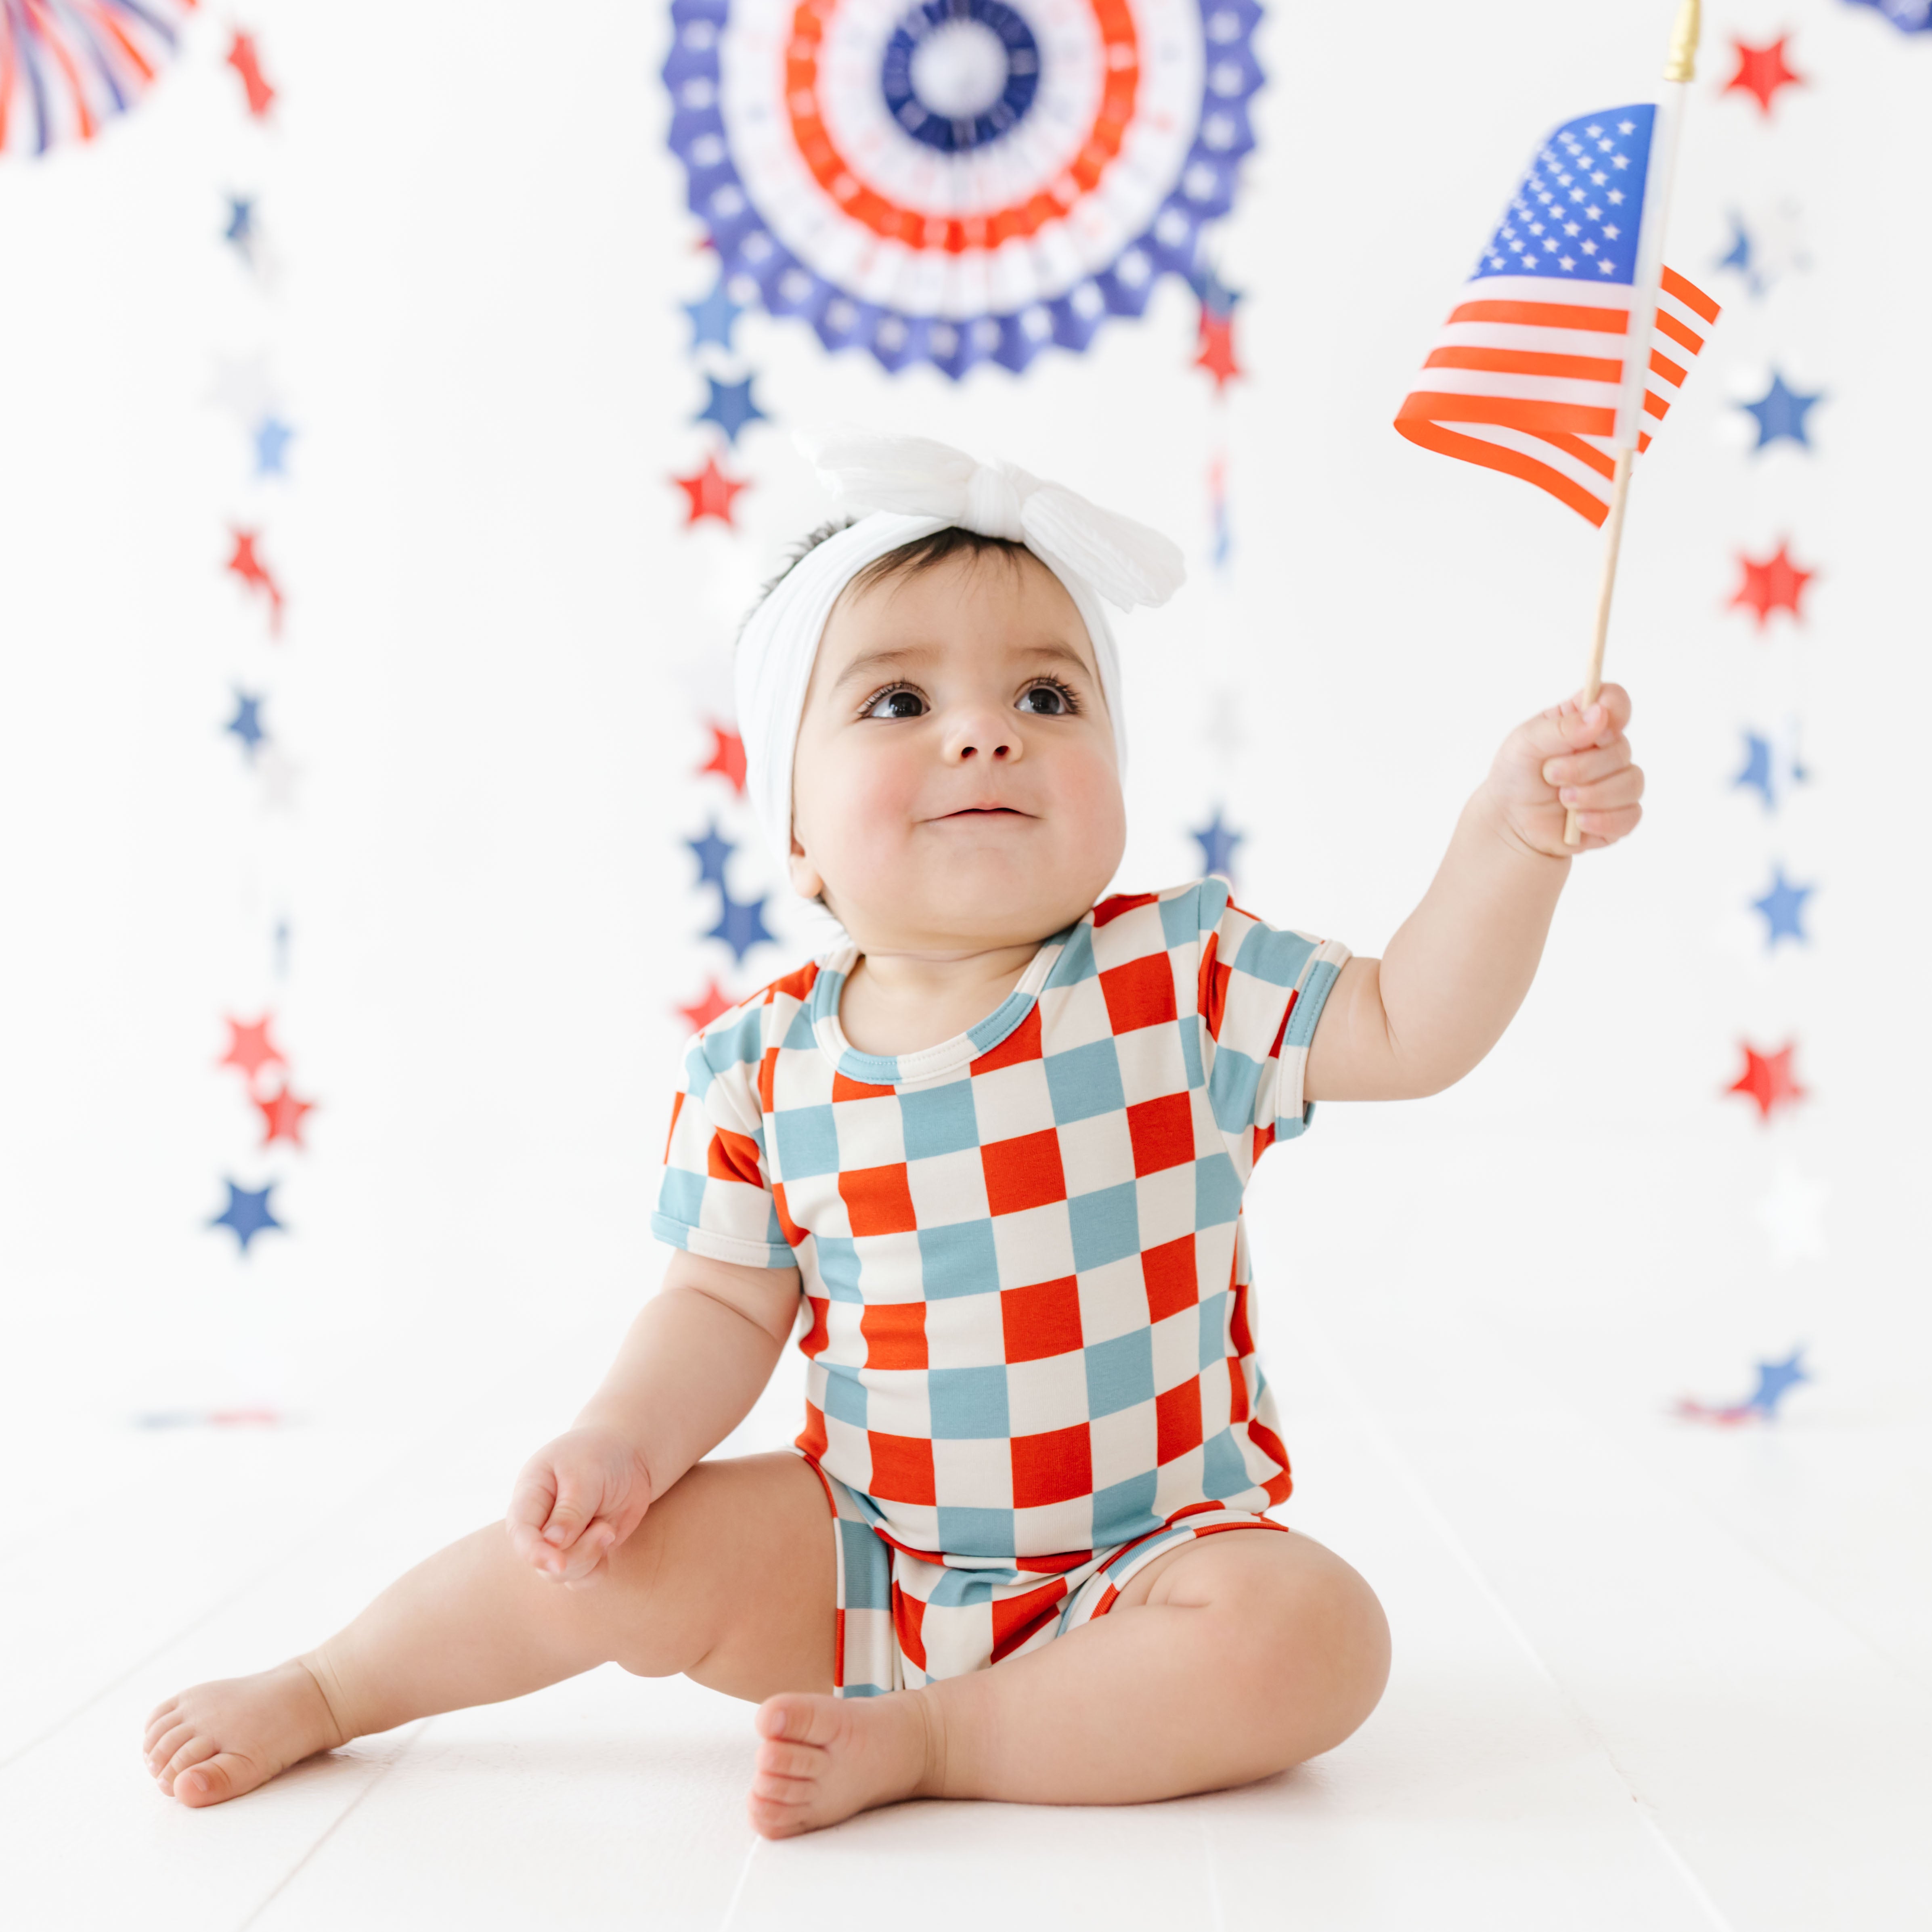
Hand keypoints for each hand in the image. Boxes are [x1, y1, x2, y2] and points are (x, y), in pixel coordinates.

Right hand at [505, 1427, 654, 1589]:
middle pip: (542, 1561)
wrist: (628, 1456)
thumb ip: (570, 1510)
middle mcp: (539, 1523)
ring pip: (563, 1573)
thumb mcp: (586, 1473)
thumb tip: (552, 1543)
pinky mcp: (581, 1552)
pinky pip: (583, 1578)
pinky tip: (609, 1538)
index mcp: (530, 1495)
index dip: (534, 1552)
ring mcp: (559, 1541)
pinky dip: (599, 1568)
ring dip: (591, 1557)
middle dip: (577, 1554)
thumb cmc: (601, 1456)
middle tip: (606, 1530)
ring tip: (609, 1528)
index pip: (520, 1531)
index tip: (558, 1563)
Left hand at [1484, 683, 1643, 858]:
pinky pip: (1630, 815)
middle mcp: (1606, 748)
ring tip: (1563, 799)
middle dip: (1584, 767)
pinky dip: (1603, 819)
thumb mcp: (1526, 743)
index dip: (1613, 708)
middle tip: (1549, 774)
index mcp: (1585, 722)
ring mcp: (1615, 782)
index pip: (1615, 702)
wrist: (1509, 821)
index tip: (1597, 724)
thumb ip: (1561, 727)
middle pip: (1621, 749)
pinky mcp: (1618, 815)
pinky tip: (1578, 823)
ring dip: (1593, 794)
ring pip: (1630, 783)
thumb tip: (1600, 713)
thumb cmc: (1516, 775)